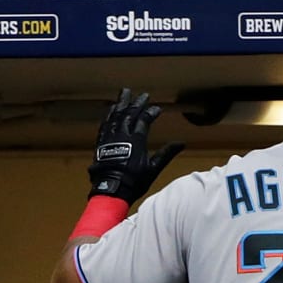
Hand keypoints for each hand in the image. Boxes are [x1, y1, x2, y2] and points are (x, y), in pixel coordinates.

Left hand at [87, 88, 184, 203]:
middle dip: (136, 103)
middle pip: (129, 114)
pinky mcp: (101, 143)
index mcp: (136, 141)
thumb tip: (181, 143)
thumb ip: (166, 153)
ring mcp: (110, 138)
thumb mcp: (153, 169)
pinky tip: (111, 109)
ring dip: (121, 103)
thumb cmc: (133, 181)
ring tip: (125, 93)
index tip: (156, 108)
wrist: (111, 190)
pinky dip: (109, 115)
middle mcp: (122, 136)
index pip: (144, 120)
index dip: (151, 112)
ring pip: (115, 116)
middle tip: (142, 94)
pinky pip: (105, 124)